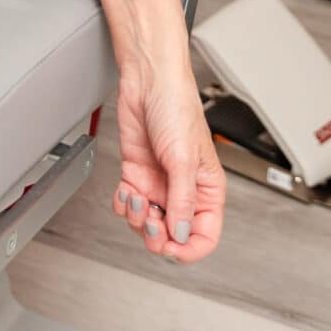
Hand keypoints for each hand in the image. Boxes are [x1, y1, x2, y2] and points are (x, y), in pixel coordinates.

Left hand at [109, 49, 223, 263]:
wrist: (147, 82)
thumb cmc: (176, 108)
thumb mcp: (183, 159)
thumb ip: (181, 200)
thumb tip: (179, 233)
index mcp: (207, 190)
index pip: (205, 235)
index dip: (190, 248)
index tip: (172, 248)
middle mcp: (182, 190)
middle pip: (173, 234)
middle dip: (158, 234)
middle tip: (150, 222)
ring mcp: (158, 183)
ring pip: (147, 222)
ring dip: (137, 216)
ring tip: (136, 197)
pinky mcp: (137, 173)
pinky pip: (129, 203)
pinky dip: (123, 204)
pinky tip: (125, 191)